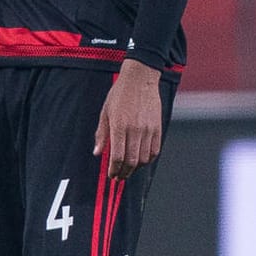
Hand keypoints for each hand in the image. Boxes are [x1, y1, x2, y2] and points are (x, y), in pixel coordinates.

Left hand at [94, 58, 163, 179]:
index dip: (114, 170)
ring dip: (136, 168)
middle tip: (119, 176)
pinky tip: (141, 160)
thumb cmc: (120, 94)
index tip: (111, 174)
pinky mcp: (158, 127)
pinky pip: (155, 150)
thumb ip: (101, 134)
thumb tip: (97, 152)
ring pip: (144, 158)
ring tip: (129, 169)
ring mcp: (148, 129)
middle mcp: (135, 129)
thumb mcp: (105, 112)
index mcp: (119, 126)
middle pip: (131, 161)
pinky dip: (148, 159)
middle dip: (124, 173)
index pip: (118, 157)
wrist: (141, 79)